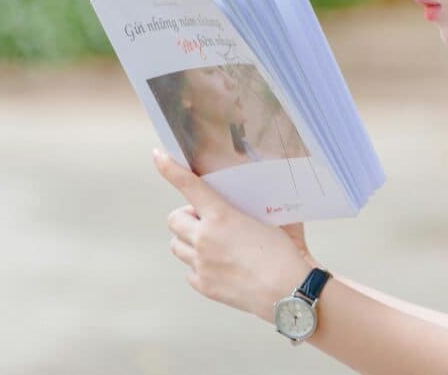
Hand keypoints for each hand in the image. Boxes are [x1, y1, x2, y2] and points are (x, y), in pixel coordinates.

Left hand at [153, 148, 312, 321]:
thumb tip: (266, 198)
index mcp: (222, 217)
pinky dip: (199, 266)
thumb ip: (262, 208)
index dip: (170, 168)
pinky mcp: (204, 285)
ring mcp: (201, 263)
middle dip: (187, 218)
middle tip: (206, 221)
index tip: (158, 155)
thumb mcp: (275, 222)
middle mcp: (205, 238)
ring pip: (176, 246)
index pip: (189, 185)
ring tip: (210, 244)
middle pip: (174, 220)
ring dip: (188, 241)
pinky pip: (189, 271)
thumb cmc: (286, 255)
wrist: (288, 292)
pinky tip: (219, 266)